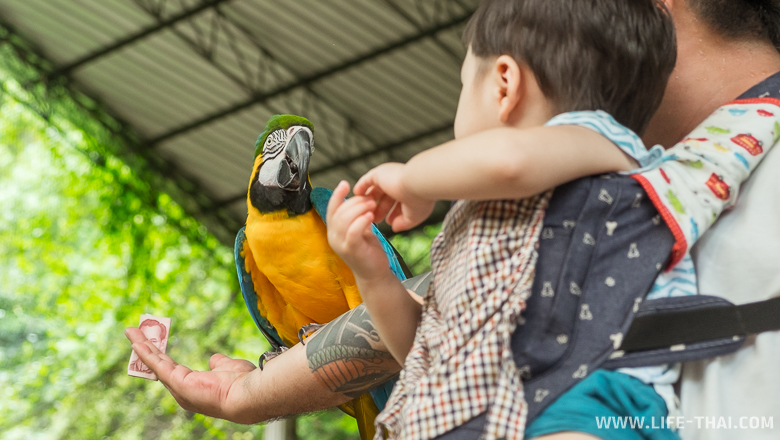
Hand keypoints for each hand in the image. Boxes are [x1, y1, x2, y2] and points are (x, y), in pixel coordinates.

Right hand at [125, 327, 257, 423]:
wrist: (247, 393)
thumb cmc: (242, 383)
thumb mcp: (228, 368)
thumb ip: (218, 364)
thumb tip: (213, 359)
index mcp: (194, 390)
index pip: (173, 371)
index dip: (162, 358)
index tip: (153, 346)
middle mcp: (182, 392)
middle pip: (159, 367)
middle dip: (147, 350)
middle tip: (135, 335)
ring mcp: (178, 389)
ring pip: (156, 363)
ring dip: (142, 347)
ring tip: (131, 332)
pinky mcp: (177, 382)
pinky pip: (158, 364)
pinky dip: (146, 352)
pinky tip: (137, 342)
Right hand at [326, 181, 392, 281]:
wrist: (374, 274)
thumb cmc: (368, 251)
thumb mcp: (360, 230)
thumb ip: (356, 217)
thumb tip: (360, 198)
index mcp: (334, 231)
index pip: (331, 209)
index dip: (337, 195)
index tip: (345, 183)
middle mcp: (333, 237)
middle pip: (338, 212)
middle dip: (354, 201)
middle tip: (370, 198)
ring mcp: (341, 245)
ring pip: (344, 220)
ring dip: (359, 209)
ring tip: (372, 205)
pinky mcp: (352, 250)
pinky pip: (353, 232)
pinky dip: (361, 221)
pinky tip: (371, 216)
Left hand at [353, 163, 433, 231]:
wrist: (417, 184)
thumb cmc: (420, 199)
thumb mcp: (413, 216)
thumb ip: (403, 223)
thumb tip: (394, 227)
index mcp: (410, 190)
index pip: (399, 202)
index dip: (393, 213)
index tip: (388, 221)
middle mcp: (400, 182)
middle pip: (386, 197)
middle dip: (379, 209)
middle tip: (373, 218)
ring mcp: (389, 177)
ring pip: (376, 189)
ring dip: (369, 200)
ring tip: (362, 210)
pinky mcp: (379, 174)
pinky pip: (367, 180)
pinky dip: (362, 186)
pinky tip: (357, 193)